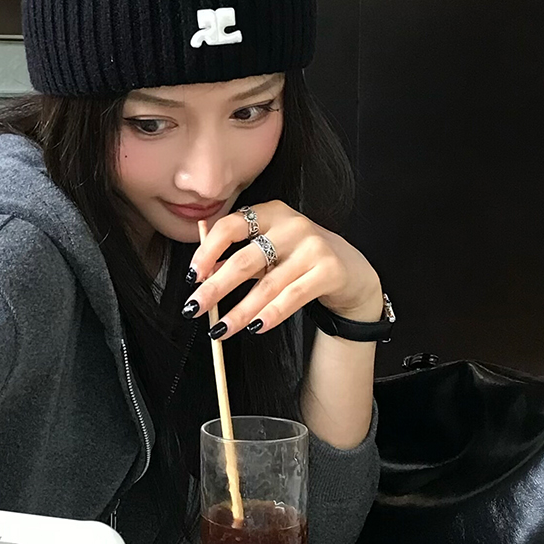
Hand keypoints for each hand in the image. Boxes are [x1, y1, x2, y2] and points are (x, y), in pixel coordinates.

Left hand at [185, 202, 382, 339]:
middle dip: (215, 287)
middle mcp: (292, 226)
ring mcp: (313, 247)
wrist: (350, 269)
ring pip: (267, 285)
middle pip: (245, 260)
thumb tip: (202, 275)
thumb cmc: (300, 258)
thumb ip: (238, 257)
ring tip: (219, 329)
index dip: (207, 251)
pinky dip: (271, 314)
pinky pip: (293, 297)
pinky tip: (255, 327)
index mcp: (271, 213)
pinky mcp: (329, 270)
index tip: (192, 275)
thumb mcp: (269, 250)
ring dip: (239, 311)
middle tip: (193, 307)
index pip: (230, 227)